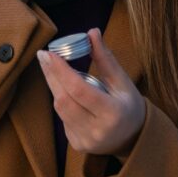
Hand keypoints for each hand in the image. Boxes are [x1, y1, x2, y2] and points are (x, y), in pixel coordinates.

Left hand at [37, 29, 145, 157]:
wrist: (134, 139)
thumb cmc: (129, 106)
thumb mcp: (122, 81)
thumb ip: (105, 58)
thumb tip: (92, 31)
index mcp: (112, 113)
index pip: (79, 90)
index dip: (61, 70)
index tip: (48, 53)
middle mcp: (97, 130)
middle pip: (64, 100)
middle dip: (51, 75)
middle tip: (43, 55)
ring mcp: (86, 140)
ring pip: (59, 109)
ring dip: (54, 87)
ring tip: (53, 69)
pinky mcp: (77, 145)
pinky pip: (62, 119)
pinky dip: (63, 102)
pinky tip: (68, 94)